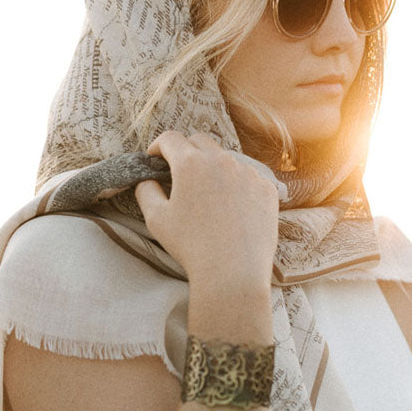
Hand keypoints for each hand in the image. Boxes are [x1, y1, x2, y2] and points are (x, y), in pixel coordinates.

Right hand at [134, 131, 277, 294]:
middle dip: (185, 151)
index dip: (158, 146)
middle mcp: (222, 160)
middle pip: (199, 141)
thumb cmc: (191, 246)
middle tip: (178, 173)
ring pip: (226, 158)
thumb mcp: (156, 219)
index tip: (155, 158)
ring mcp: (248, 172)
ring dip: (212, 167)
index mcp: (190, 164)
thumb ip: (145, 191)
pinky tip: (230, 207)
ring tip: (206, 194)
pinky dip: (235, 184)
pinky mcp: (266, 188)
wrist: (233, 272)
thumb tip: (146, 180)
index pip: (170, 138)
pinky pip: (248, 176)